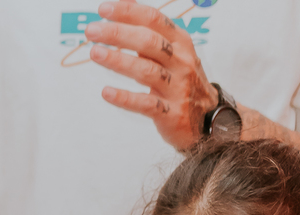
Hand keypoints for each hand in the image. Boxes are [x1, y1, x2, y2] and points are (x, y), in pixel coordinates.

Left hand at [85, 2, 218, 149]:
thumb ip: (151, 35)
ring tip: (95, 53)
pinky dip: (125, 98)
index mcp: (180, 42)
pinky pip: (146, 104)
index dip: (129, 12)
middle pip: (149, 41)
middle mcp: (180, 61)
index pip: (154, 19)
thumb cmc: (181, 81)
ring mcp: (176, 87)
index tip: (104, 9)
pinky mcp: (170, 113)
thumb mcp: (173, 53)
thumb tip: (125, 10)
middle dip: (118, 33)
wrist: (207, 118)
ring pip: (146, 70)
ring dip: (118, 61)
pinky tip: (106, 92)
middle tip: (92, 31)